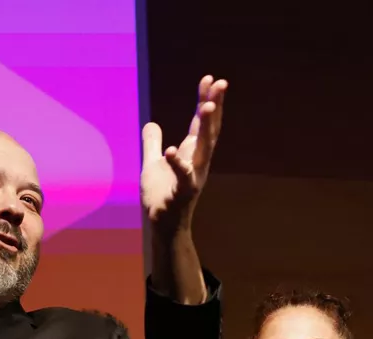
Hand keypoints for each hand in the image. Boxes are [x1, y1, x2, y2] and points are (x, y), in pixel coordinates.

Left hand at [141, 75, 226, 233]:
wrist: (163, 225)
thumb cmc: (161, 196)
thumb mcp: (152, 164)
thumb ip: (152, 143)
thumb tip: (151, 123)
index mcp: (192, 153)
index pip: (201, 122)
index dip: (205, 100)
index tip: (209, 78)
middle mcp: (198, 162)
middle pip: (209, 130)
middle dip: (215, 106)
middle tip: (220, 84)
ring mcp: (193, 177)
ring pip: (204, 149)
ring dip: (207, 128)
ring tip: (207, 106)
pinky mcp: (183, 193)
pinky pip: (183, 177)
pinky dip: (178, 164)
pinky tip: (171, 150)